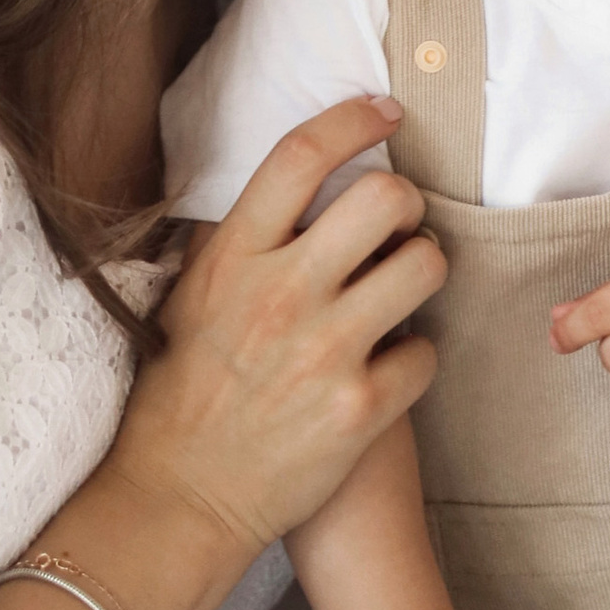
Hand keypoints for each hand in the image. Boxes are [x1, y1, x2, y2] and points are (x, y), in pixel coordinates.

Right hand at [113, 100, 443, 557]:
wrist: (181, 498)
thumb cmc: (185, 391)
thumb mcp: (191, 296)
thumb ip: (236, 237)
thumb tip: (290, 179)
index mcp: (234, 257)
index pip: (301, 155)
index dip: (353, 119)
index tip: (385, 110)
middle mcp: (281, 295)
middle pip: (385, 198)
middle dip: (407, 202)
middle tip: (399, 223)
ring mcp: (325, 353)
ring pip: (425, 267)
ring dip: (425, 269)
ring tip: (404, 287)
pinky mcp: (361, 411)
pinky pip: (427, 353)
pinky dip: (417, 356)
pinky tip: (391, 364)